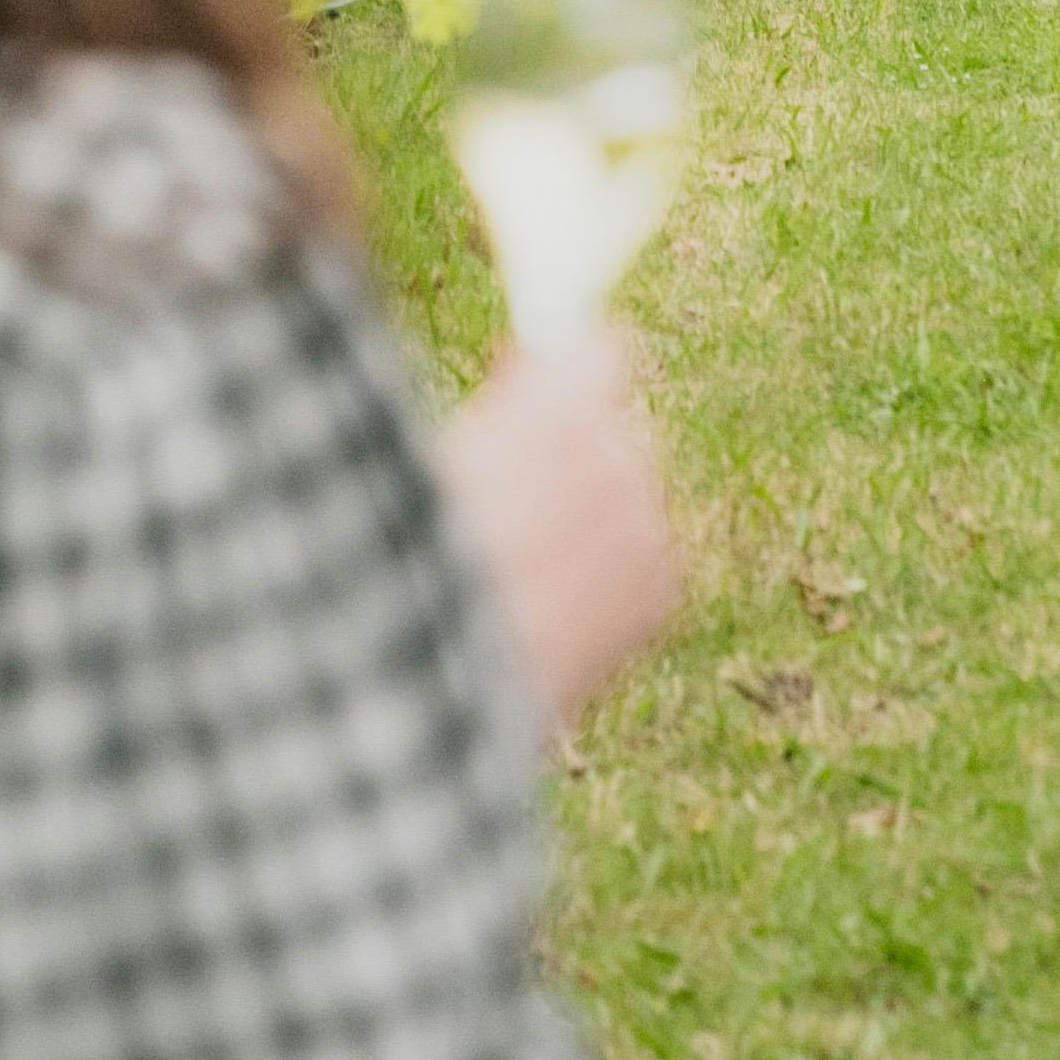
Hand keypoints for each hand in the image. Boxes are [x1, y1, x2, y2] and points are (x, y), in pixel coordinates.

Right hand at [431, 327, 682, 728]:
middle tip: (504, 510)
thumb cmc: (397, 574)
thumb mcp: (422, 468)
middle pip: (610, 429)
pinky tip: (548, 617)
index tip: (519, 399)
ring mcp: (647, 526)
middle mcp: (617, 455)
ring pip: (624, 496)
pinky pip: (641, 558)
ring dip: (586, 522)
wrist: (428, 709)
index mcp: (554, 408)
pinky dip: (607, 579)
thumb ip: (497, 412)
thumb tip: (524, 371)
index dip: (553, 378)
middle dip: (567, 459)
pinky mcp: (662, 590)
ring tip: (515, 579)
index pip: (595, 350)